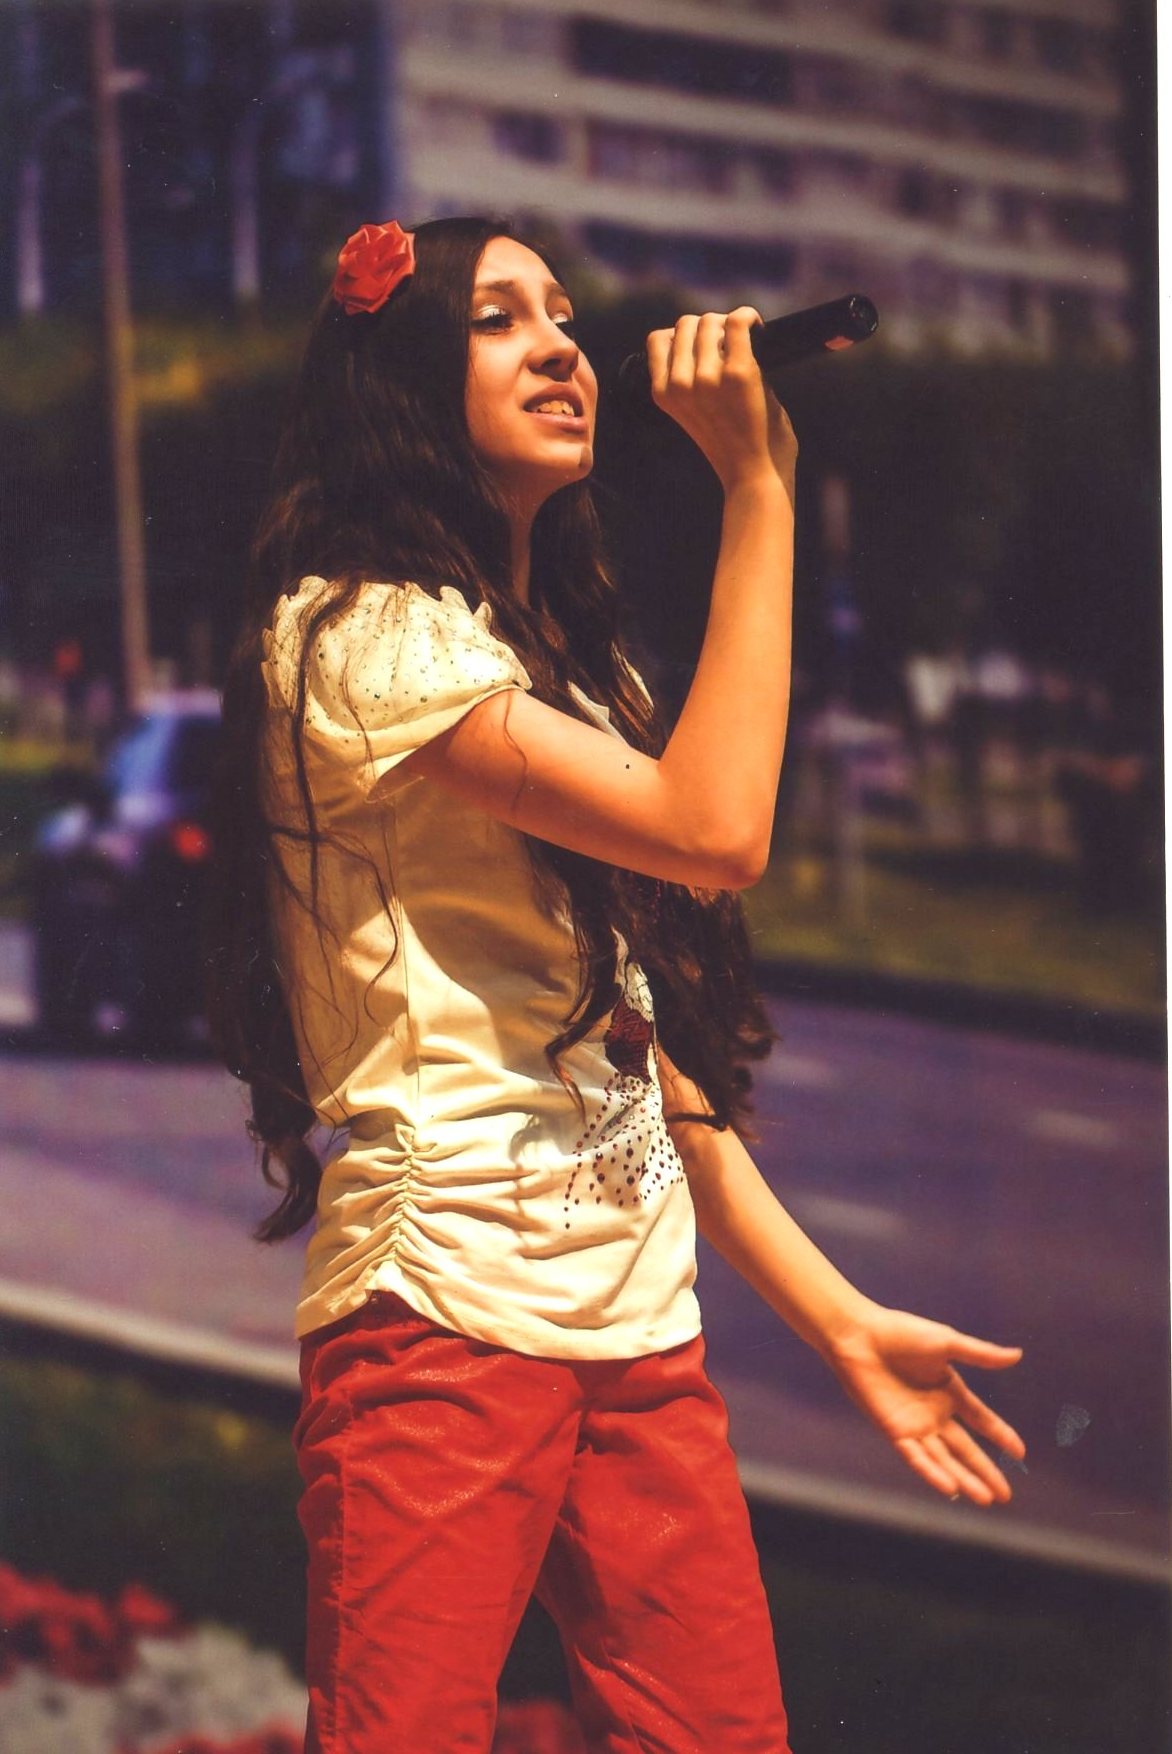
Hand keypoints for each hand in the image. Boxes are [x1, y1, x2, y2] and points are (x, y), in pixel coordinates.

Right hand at [645, 308, 796, 499]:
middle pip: (686, 324)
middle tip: (730, 343)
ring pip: (711, 321)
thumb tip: (708, 336)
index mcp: (664, 394)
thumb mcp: (693, 414)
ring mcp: (708, 377)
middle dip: (708, 327)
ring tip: (746, 342)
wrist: (753, 478)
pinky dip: (749, 319)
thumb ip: (691, 379)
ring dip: (729, 325)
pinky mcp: (738, 373)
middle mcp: (681, 383)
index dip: (683, 335)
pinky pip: (738, 322)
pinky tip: (758, 330)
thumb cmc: (731, 448)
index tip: (704, 345)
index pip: (659, 339)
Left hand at [822, 1301, 1025, 1504]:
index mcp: (949, 1390)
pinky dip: (933, 1472)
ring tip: (986, 1499)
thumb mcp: (946, 1342)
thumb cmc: (900, 1333)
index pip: (981, 1419)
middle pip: (965, 1448)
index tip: (1020, 1454)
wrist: (859, 1336)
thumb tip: (1018, 1355)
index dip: (1001, 1436)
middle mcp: (934, 1413)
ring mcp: (915, 1425)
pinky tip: (951, 1488)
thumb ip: (980, 1354)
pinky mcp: (894, 1431)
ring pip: (944, 1459)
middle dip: (986, 1471)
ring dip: (964, 1479)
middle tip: (1006, 1496)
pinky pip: (916, 1457)